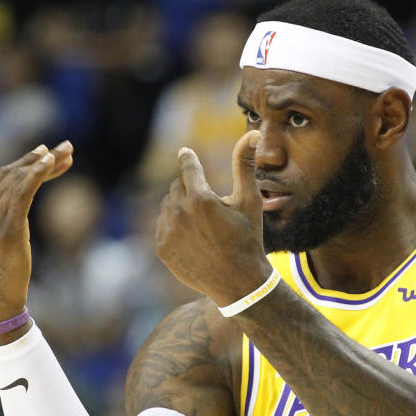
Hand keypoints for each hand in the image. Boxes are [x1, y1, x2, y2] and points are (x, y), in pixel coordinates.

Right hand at [0, 142, 73, 324]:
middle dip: (42, 159)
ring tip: (67, 152)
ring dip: (48, 164)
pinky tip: (50, 163)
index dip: (25, 162)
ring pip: (21, 180)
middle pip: (14, 174)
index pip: (1, 176)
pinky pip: (24, 192)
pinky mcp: (8, 227)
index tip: (46, 152)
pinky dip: (37, 174)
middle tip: (66, 147)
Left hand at [155, 131, 271, 305]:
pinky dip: (175, 227)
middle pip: (177, 187)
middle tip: (209, 206)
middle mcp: (179, 213)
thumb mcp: (250, 201)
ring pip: (168, 205)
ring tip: (204, 224)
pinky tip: (194, 238)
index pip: (188, 167)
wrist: (238, 283)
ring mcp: (167, 232)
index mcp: (200, 198)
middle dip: (191, 190)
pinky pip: (163, 226)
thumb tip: (254, 132)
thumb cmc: (248, 239)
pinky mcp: (162, 248)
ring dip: (182, 208)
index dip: (189, 159)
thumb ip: (245, 164)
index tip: (186, 152)